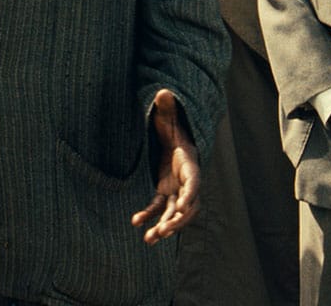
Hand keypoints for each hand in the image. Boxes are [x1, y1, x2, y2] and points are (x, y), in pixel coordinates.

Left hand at [132, 89, 201, 244]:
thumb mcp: (169, 115)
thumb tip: (163, 92)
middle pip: (187, 205)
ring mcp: (176, 187)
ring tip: (149, 239)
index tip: (183, 207)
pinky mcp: (165, 190)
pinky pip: (159, 207)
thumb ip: (166, 107)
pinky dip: (149, 215)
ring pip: (174, 212)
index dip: (190, 195)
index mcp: (189, 162)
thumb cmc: (173, 123)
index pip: (194, 182)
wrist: (173, 133)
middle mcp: (186, 179)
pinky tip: (136, 222)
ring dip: (164, 226)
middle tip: (163, 231)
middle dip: (176, 220)